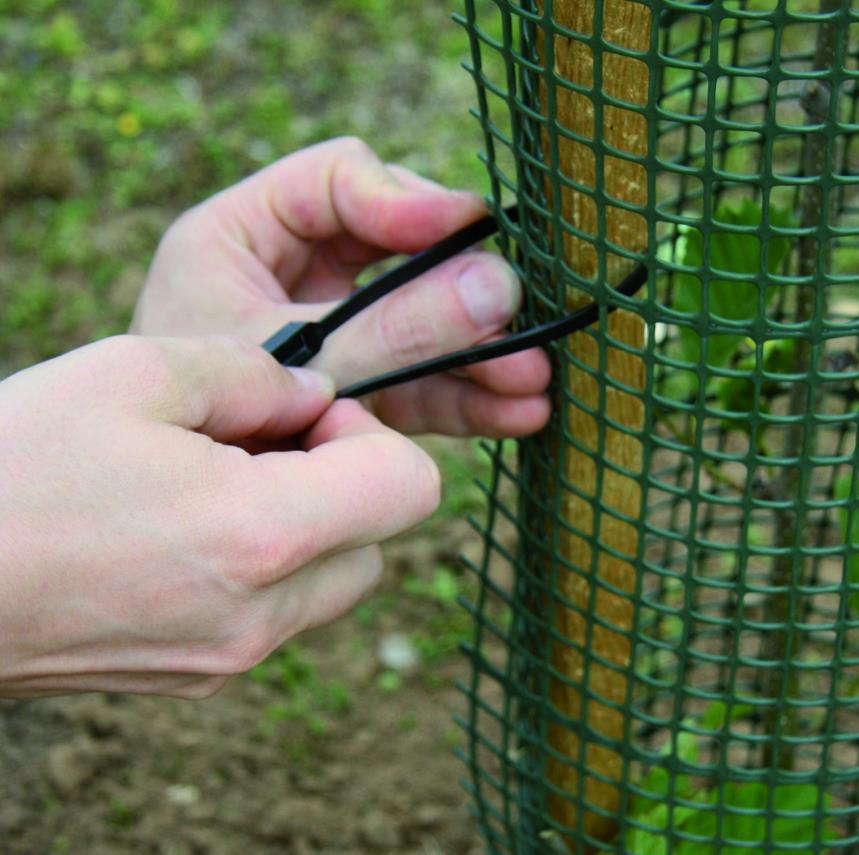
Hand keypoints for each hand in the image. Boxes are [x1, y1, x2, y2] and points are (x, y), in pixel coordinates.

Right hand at [0, 335, 440, 698]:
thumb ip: (255, 374)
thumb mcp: (133, 373)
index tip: (301, 415)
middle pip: (379, 540)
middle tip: (253, 447)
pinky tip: (179, 535)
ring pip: (334, 582)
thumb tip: (316, 392)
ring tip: (211, 489)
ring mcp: (231, 659)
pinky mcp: (197, 679)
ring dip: (305, 528)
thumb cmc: (9, 469)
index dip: (370, 433)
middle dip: (341, 483)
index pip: (412, 486)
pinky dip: (262, 571)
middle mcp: (264, 615)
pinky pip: (276, 616)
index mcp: (264, 535)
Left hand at [130, 138, 550, 437]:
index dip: (406, 199)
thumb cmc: (196, 425)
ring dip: (480, 355)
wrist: (174, 519)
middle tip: (514, 317)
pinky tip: (517, 413)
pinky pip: (420, 384)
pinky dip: (465, 400)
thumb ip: (385, 329)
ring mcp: (334, 337)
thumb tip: (497, 288)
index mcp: (245, 236)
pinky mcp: (359, 392)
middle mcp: (296, 278)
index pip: (340, 181)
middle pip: (401, 256)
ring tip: (532, 383)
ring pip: (422, 326)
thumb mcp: (291, 361)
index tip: (466, 227)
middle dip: (462, 295)